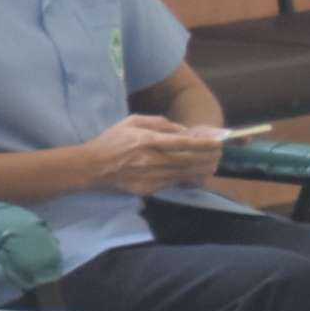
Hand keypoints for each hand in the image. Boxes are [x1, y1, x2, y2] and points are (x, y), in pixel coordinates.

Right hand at [83, 114, 226, 194]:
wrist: (90, 168)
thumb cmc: (110, 141)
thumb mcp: (131, 122)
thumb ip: (159, 123)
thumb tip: (182, 131)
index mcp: (147, 140)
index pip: (183, 143)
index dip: (204, 144)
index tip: (218, 143)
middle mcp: (151, 160)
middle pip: (189, 160)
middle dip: (208, 157)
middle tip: (219, 154)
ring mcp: (149, 176)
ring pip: (184, 174)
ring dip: (201, 169)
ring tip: (212, 164)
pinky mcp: (147, 189)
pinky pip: (173, 184)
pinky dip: (186, 179)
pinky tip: (194, 174)